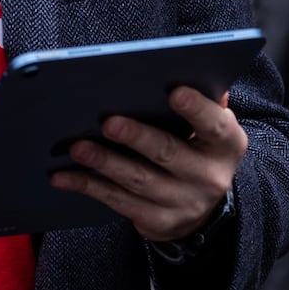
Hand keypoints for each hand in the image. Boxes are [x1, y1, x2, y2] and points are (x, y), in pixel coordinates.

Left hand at [49, 88, 246, 242]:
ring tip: (77, 147)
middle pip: (168, 153)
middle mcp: (208, 176)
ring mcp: (183, 202)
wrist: (203, 209)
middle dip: (136, 137)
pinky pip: (117, 202)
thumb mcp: (210, 128)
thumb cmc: (197, 150)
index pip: (215, 125)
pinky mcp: (157, 222)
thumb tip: (192, 67)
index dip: (197, 110)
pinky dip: (88, 186)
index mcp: (225, 145)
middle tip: (108, 122)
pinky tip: (63, 176)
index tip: (174, 91)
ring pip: (137, 180)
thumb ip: (203, 101)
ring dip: (104, 162)